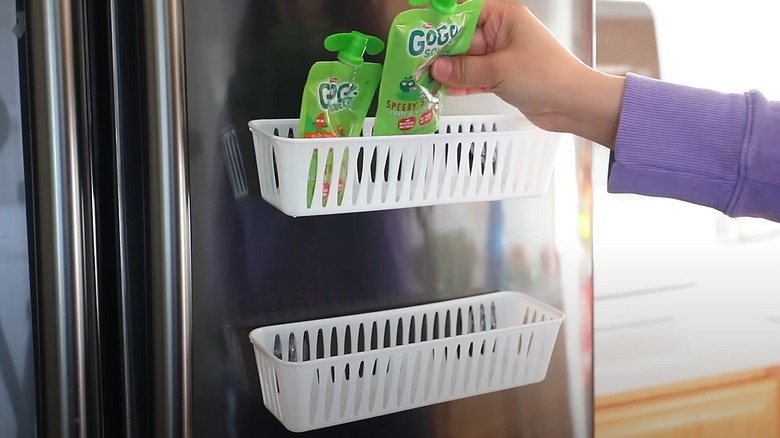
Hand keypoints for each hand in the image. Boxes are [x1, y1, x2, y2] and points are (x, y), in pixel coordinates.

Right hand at [431, 0, 624, 147]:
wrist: (572, 103)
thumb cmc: (549, 76)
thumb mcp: (499, 70)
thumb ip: (465, 69)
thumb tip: (438, 67)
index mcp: (504, 16)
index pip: (464, 11)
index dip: (440, 19)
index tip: (419, 27)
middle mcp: (501, 32)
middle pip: (460, 37)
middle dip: (440, 51)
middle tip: (416, 60)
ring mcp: (501, 55)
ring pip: (465, 60)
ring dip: (448, 70)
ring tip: (424, 78)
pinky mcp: (501, 76)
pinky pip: (473, 77)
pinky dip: (460, 84)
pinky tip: (443, 89)